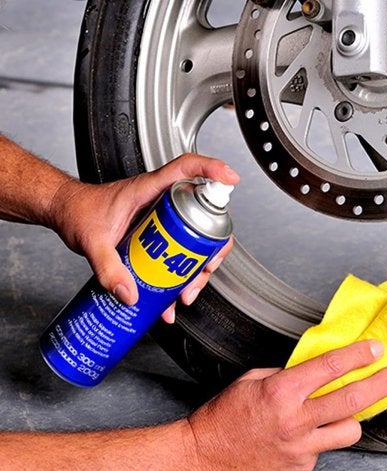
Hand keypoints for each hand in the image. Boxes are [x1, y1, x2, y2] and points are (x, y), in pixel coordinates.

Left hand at [48, 153, 239, 320]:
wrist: (67, 214)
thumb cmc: (79, 211)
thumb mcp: (92, 241)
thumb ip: (108, 269)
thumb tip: (131, 294)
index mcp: (149, 189)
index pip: (187, 168)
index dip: (213, 169)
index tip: (231, 178)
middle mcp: (161, 203)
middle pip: (203, 216)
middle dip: (212, 248)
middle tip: (205, 269)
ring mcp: (162, 221)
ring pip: (195, 242)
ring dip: (197, 270)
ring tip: (186, 293)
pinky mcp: (157, 237)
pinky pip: (178, 256)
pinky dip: (179, 280)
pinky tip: (170, 300)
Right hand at [186, 340, 386, 470]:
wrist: (202, 457)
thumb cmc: (222, 416)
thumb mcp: (251, 381)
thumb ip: (285, 375)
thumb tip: (311, 373)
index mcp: (282, 391)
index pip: (330, 366)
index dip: (358, 355)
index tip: (374, 349)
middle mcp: (296, 419)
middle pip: (352, 399)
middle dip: (379, 385)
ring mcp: (301, 448)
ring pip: (349, 430)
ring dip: (353, 417)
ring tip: (348, 409)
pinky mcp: (300, 468)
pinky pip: (323, 449)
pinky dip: (320, 438)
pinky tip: (304, 434)